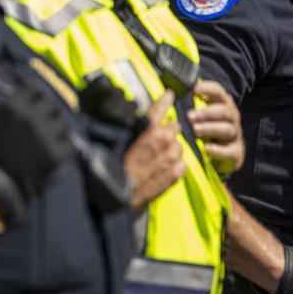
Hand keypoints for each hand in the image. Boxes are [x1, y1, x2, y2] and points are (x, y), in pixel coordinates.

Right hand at [0, 75, 74, 226]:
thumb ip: (2, 109)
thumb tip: (11, 99)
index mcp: (12, 105)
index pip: (35, 89)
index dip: (38, 96)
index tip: (38, 102)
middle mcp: (31, 116)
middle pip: (52, 105)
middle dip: (50, 113)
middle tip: (46, 123)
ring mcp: (46, 134)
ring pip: (63, 123)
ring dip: (58, 130)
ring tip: (51, 140)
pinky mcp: (56, 153)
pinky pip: (68, 144)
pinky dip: (63, 148)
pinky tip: (54, 154)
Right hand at [123, 92, 185, 209]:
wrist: (114, 199)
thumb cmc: (111, 170)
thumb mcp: (114, 145)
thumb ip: (128, 132)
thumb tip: (135, 122)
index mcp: (143, 133)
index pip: (156, 112)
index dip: (163, 102)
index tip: (170, 94)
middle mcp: (158, 144)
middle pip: (173, 128)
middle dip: (169, 130)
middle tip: (161, 136)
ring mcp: (167, 161)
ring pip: (178, 147)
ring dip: (173, 148)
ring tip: (160, 156)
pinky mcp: (172, 176)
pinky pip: (181, 166)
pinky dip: (176, 165)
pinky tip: (166, 168)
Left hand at [188, 80, 242, 174]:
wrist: (219, 156)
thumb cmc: (204, 130)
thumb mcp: (199, 115)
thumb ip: (189, 104)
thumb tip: (168, 93)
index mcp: (222, 104)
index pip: (218, 92)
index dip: (208, 88)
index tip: (194, 89)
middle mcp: (231, 117)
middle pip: (224, 111)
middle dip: (207, 112)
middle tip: (189, 116)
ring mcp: (235, 135)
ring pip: (227, 129)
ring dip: (210, 128)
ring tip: (195, 130)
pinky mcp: (236, 152)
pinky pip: (230, 151)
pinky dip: (219, 150)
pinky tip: (206, 148)